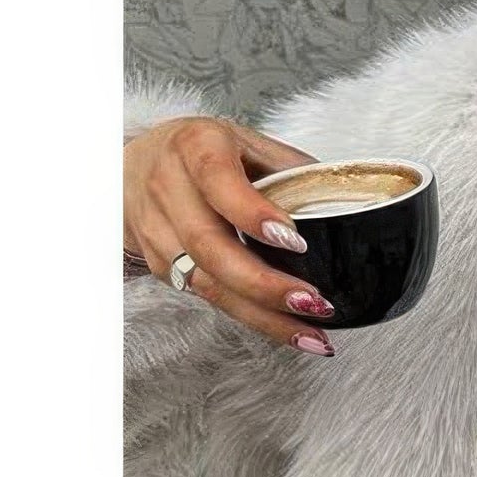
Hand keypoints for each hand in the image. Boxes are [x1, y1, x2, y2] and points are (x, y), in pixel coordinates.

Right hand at [123, 116, 331, 349]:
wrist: (129, 169)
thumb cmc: (200, 153)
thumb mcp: (243, 142)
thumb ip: (288, 169)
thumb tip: (347, 199)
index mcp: (195, 147)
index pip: (218, 181)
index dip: (252, 214)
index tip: (294, 240)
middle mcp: (168, 188)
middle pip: (211, 247)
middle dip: (265, 283)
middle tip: (313, 303)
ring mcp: (159, 232)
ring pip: (209, 284)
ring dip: (265, 316)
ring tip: (313, 334)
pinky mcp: (161, 267)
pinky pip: (210, 299)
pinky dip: (254, 319)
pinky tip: (289, 331)